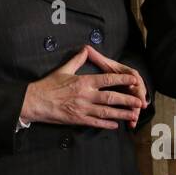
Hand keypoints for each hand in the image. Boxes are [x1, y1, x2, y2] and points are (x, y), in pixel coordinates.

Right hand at [21, 44, 145, 128]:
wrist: (35, 101)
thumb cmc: (48, 85)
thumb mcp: (63, 69)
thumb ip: (77, 60)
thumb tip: (85, 49)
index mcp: (83, 82)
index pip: (107, 79)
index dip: (122, 80)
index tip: (134, 80)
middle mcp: (86, 95)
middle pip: (111, 98)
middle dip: (127, 99)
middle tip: (140, 101)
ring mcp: (82, 109)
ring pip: (107, 112)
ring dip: (121, 113)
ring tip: (133, 115)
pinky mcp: (78, 120)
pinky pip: (95, 123)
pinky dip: (106, 124)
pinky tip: (115, 125)